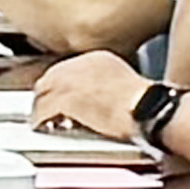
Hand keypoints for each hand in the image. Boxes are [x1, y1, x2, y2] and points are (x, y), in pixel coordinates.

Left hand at [28, 51, 152, 141]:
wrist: (149, 112)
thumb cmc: (146, 106)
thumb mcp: (125, 86)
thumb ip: (105, 88)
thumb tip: (92, 103)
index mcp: (98, 58)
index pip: (67, 69)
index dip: (61, 88)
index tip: (59, 100)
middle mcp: (81, 64)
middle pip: (50, 78)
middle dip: (47, 96)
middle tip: (47, 114)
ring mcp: (71, 79)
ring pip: (43, 93)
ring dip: (42, 110)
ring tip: (45, 124)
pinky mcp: (66, 98)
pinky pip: (43, 111)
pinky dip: (41, 121)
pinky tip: (45, 129)